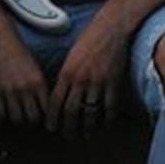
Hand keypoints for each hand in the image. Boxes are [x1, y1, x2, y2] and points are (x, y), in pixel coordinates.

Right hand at [0, 36, 48, 124]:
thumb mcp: (36, 70)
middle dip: (32, 123)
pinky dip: (3, 116)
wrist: (0, 42)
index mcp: (39, 82)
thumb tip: (45, 108)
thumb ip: (40, 88)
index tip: (44, 120)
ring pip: (17, 119)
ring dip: (18, 121)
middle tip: (30, 122)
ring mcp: (9, 90)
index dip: (46, 118)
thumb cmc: (20, 55)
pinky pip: (0, 113)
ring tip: (17, 118)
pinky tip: (5, 112)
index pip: (47, 110)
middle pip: (33, 118)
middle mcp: (25, 88)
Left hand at [45, 15, 129, 137]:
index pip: (55, 102)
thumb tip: (61, 93)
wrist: (110, 27)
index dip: (52, 118)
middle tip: (67, 136)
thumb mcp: (71, 56)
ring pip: (89, 112)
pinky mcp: (112, 82)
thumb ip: (66, 74)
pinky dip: (107, 118)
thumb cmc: (89, 38)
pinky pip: (109, 106)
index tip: (51, 127)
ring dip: (86, 127)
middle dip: (67, 127)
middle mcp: (80, 79)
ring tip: (84, 134)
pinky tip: (105, 124)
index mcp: (67, 72)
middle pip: (70, 111)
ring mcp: (97, 82)